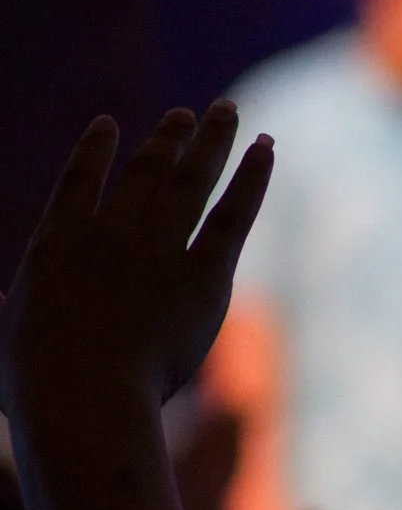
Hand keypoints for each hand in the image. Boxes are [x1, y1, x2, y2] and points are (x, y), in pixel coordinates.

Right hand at [0, 106, 273, 418]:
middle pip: (145, 171)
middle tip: (189, 112)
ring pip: (191, 179)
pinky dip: (252, 178)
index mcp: (54, 245)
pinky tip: (267, 149)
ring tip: (228, 110)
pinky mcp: (203, 275)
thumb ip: (2, 310)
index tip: (108, 123)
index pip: (77, 182)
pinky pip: (232, 214)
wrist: (81, 398)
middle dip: (169, 136)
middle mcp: (107, 235)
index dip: (95, 149)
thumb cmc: (32, 383)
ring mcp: (155, 251)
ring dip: (213, 140)